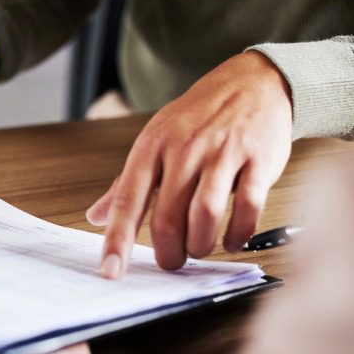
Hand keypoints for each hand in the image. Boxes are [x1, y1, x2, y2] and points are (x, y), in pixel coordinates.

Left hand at [86, 51, 292, 277]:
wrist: (252, 82)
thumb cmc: (198, 117)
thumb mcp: (155, 141)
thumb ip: (126, 184)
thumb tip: (95, 217)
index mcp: (152, 146)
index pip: (127, 200)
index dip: (118, 240)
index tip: (111, 271)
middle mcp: (184, 149)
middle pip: (168, 217)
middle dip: (169, 252)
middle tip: (172, 261)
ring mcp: (222, 153)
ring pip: (205, 215)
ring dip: (201, 245)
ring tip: (199, 249)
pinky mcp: (258, 160)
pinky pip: (248, 208)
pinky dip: (239, 234)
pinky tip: (233, 239)